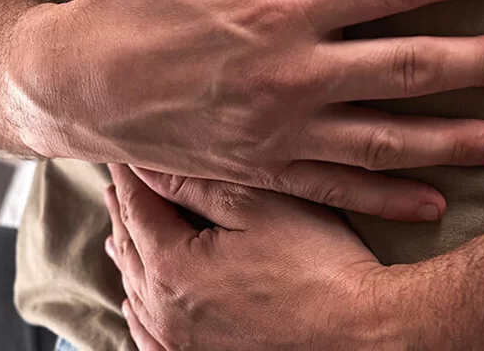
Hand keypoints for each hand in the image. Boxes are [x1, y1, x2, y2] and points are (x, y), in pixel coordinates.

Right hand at [8, 0, 483, 220]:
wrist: (73, 85)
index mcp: (274, 7)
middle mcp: (288, 74)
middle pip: (405, 68)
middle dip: (478, 62)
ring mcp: (277, 130)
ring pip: (383, 138)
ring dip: (451, 139)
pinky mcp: (260, 170)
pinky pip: (334, 189)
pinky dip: (386, 199)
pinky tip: (433, 203)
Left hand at [103, 164, 400, 349]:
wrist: (361, 331)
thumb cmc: (319, 266)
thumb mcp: (259, 207)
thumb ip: (197, 184)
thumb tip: (150, 165)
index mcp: (171, 266)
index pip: (136, 207)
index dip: (130, 175)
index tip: (124, 151)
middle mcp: (164, 310)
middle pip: (131, 248)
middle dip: (126, 211)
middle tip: (121, 182)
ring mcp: (180, 342)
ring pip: (136, 291)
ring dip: (129, 256)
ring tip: (122, 229)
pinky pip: (150, 336)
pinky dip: (139, 312)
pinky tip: (135, 303)